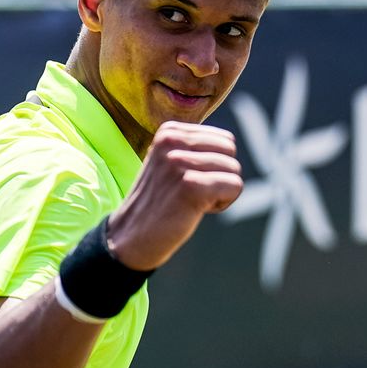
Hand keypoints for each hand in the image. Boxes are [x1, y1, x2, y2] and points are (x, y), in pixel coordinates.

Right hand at [107, 121, 242, 270]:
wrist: (132, 236)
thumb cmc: (159, 202)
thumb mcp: (170, 163)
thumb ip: (194, 147)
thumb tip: (230, 142)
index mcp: (169, 131)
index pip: (224, 139)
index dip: (215, 166)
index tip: (188, 181)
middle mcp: (172, 141)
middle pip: (230, 151)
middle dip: (221, 175)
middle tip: (193, 192)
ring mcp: (179, 162)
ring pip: (234, 169)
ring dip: (220, 191)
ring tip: (191, 201)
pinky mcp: (190, 185)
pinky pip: (234, 186)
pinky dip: (223, 203)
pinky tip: (197, 210)